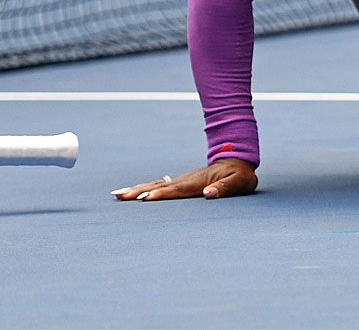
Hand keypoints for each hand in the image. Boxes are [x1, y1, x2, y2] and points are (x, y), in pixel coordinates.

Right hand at [110, 158, 257, 200]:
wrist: (235, 159)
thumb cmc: (239, 174)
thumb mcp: (240, 182)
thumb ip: (226, 188)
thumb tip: (208, 193)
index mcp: (198, 181)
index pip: (177, 189)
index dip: (162, 194)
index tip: (145, 199)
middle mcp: (186, 179)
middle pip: (159, 186)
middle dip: (139, 191)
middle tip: (120, 196)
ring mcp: (181, 179)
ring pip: (155, 184)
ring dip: (136, 189)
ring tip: (118, 194)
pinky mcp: (179, 182)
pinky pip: (158, 185)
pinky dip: (144, 188)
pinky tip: (132, 193)